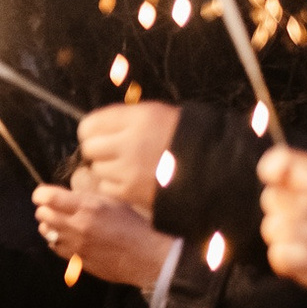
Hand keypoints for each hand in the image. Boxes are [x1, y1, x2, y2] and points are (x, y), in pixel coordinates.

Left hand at [32, 184, 173, 289]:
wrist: (146, 257)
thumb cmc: (133, 226)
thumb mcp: (113, 202)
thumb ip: (87, 198)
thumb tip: (64, 196)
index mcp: (88, 207)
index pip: (48, 197)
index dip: (41, 194)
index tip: (43, 195)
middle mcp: (77, 226)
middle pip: (42, 214)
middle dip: (45, 209)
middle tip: (53, 209)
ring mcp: (75, 245)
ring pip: (45, 232)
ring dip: (49, 226)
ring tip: (61, 224)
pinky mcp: (76, 260)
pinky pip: (55, 247)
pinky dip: (57, 241)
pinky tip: (68, 238)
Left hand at [75, 101, 181, 215]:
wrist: (216, 169)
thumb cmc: (190, 138)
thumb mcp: (161, 115)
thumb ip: (129, 119)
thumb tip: (102, 127)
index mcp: (139, 118)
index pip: (90, 124)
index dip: (92, 130)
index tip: (99, 133)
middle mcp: (129, 143)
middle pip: (89, 147)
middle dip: (98, 149)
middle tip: (113, 151)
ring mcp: (128, 170)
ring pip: (96, 169)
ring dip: (106, 168)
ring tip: (127, 166)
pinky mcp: (131, 192)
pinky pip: (106, 187)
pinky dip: (114, 185)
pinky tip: (131, 180)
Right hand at [257, 146, 306, 305]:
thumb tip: (283, 166)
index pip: (281, 166)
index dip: (274, 167)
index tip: (274, 172)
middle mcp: (298, 206)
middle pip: (272, 198)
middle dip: (300, 207)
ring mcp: (294, 235)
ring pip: (272, 228)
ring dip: (305, 234)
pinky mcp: (295, 264)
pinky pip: (279, 255)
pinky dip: (302, 257)